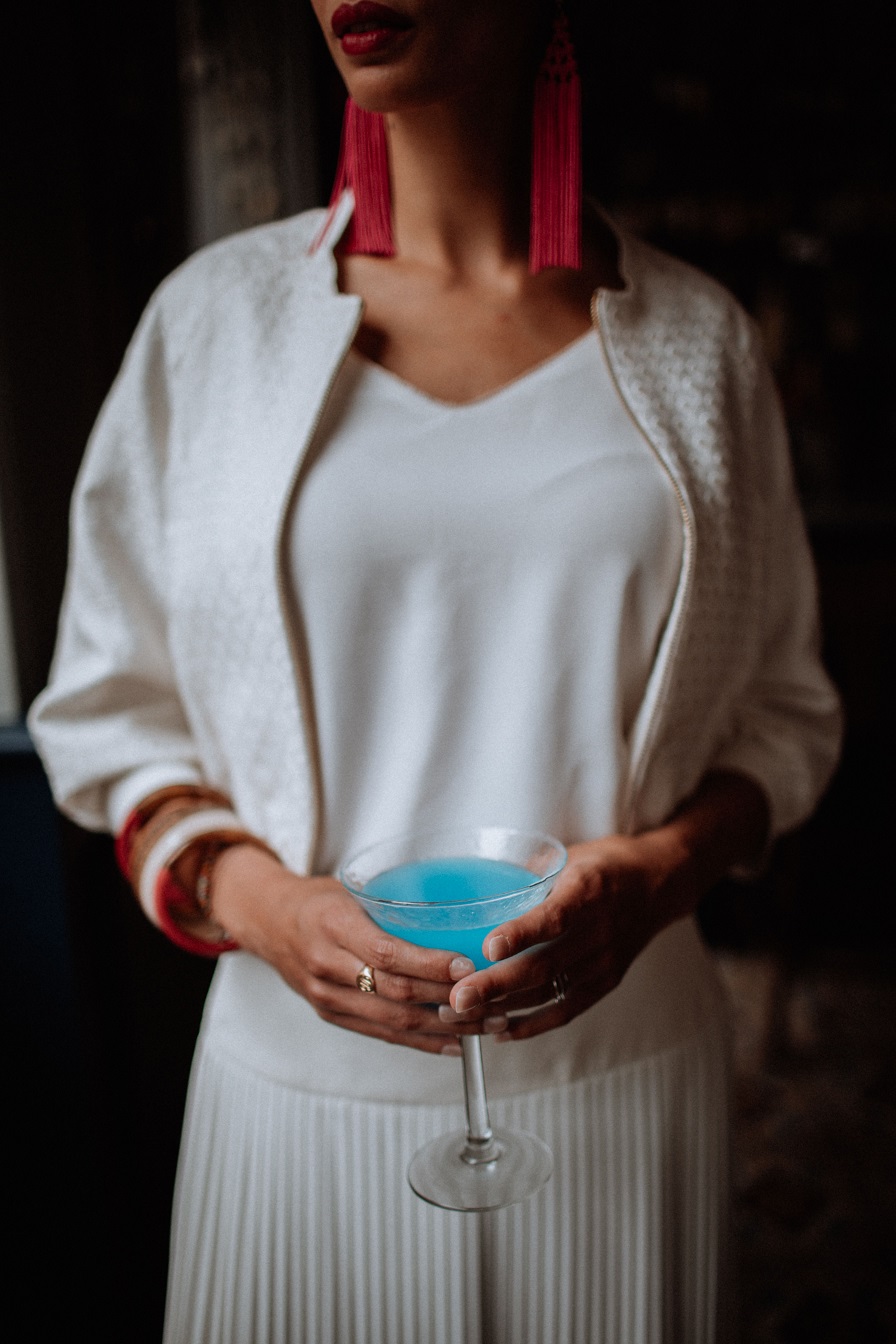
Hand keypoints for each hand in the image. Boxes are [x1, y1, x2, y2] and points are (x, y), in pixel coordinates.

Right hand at [211, 844, 510, 1054]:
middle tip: (492, 1000)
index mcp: (333, 925)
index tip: (468, 966)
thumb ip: (393, 904)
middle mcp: (327, 965)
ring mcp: (326, 996)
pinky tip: (454, 1043)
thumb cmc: (318, 900)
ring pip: (393, 1021)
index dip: (429, 964)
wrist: (266, 921)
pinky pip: (382, 1035)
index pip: (386, 952)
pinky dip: (421, 1042)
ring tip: (484, 1025)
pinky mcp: (331, 1015)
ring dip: (444, 1028)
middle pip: (395, 993)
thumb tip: (458, 908)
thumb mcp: (350, 889)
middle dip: (448, 1001)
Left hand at [443, 770, 769, 1041]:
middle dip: (496, 985)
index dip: (521, 934)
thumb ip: (531, 871)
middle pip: (543, 964)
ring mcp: (603, 961)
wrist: (659, 884)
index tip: (489, 948)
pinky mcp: (605, 982)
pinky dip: (532, 1024)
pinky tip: (499, 1031)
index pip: (553, 918)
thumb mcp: (572, 855)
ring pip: (548, 992)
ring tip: (463, 1017)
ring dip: (504, 1009)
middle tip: (457, 997)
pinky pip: (565, 1010)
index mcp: (587, 891)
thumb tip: (482, 883)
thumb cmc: (606, 865)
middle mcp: (598, 930)